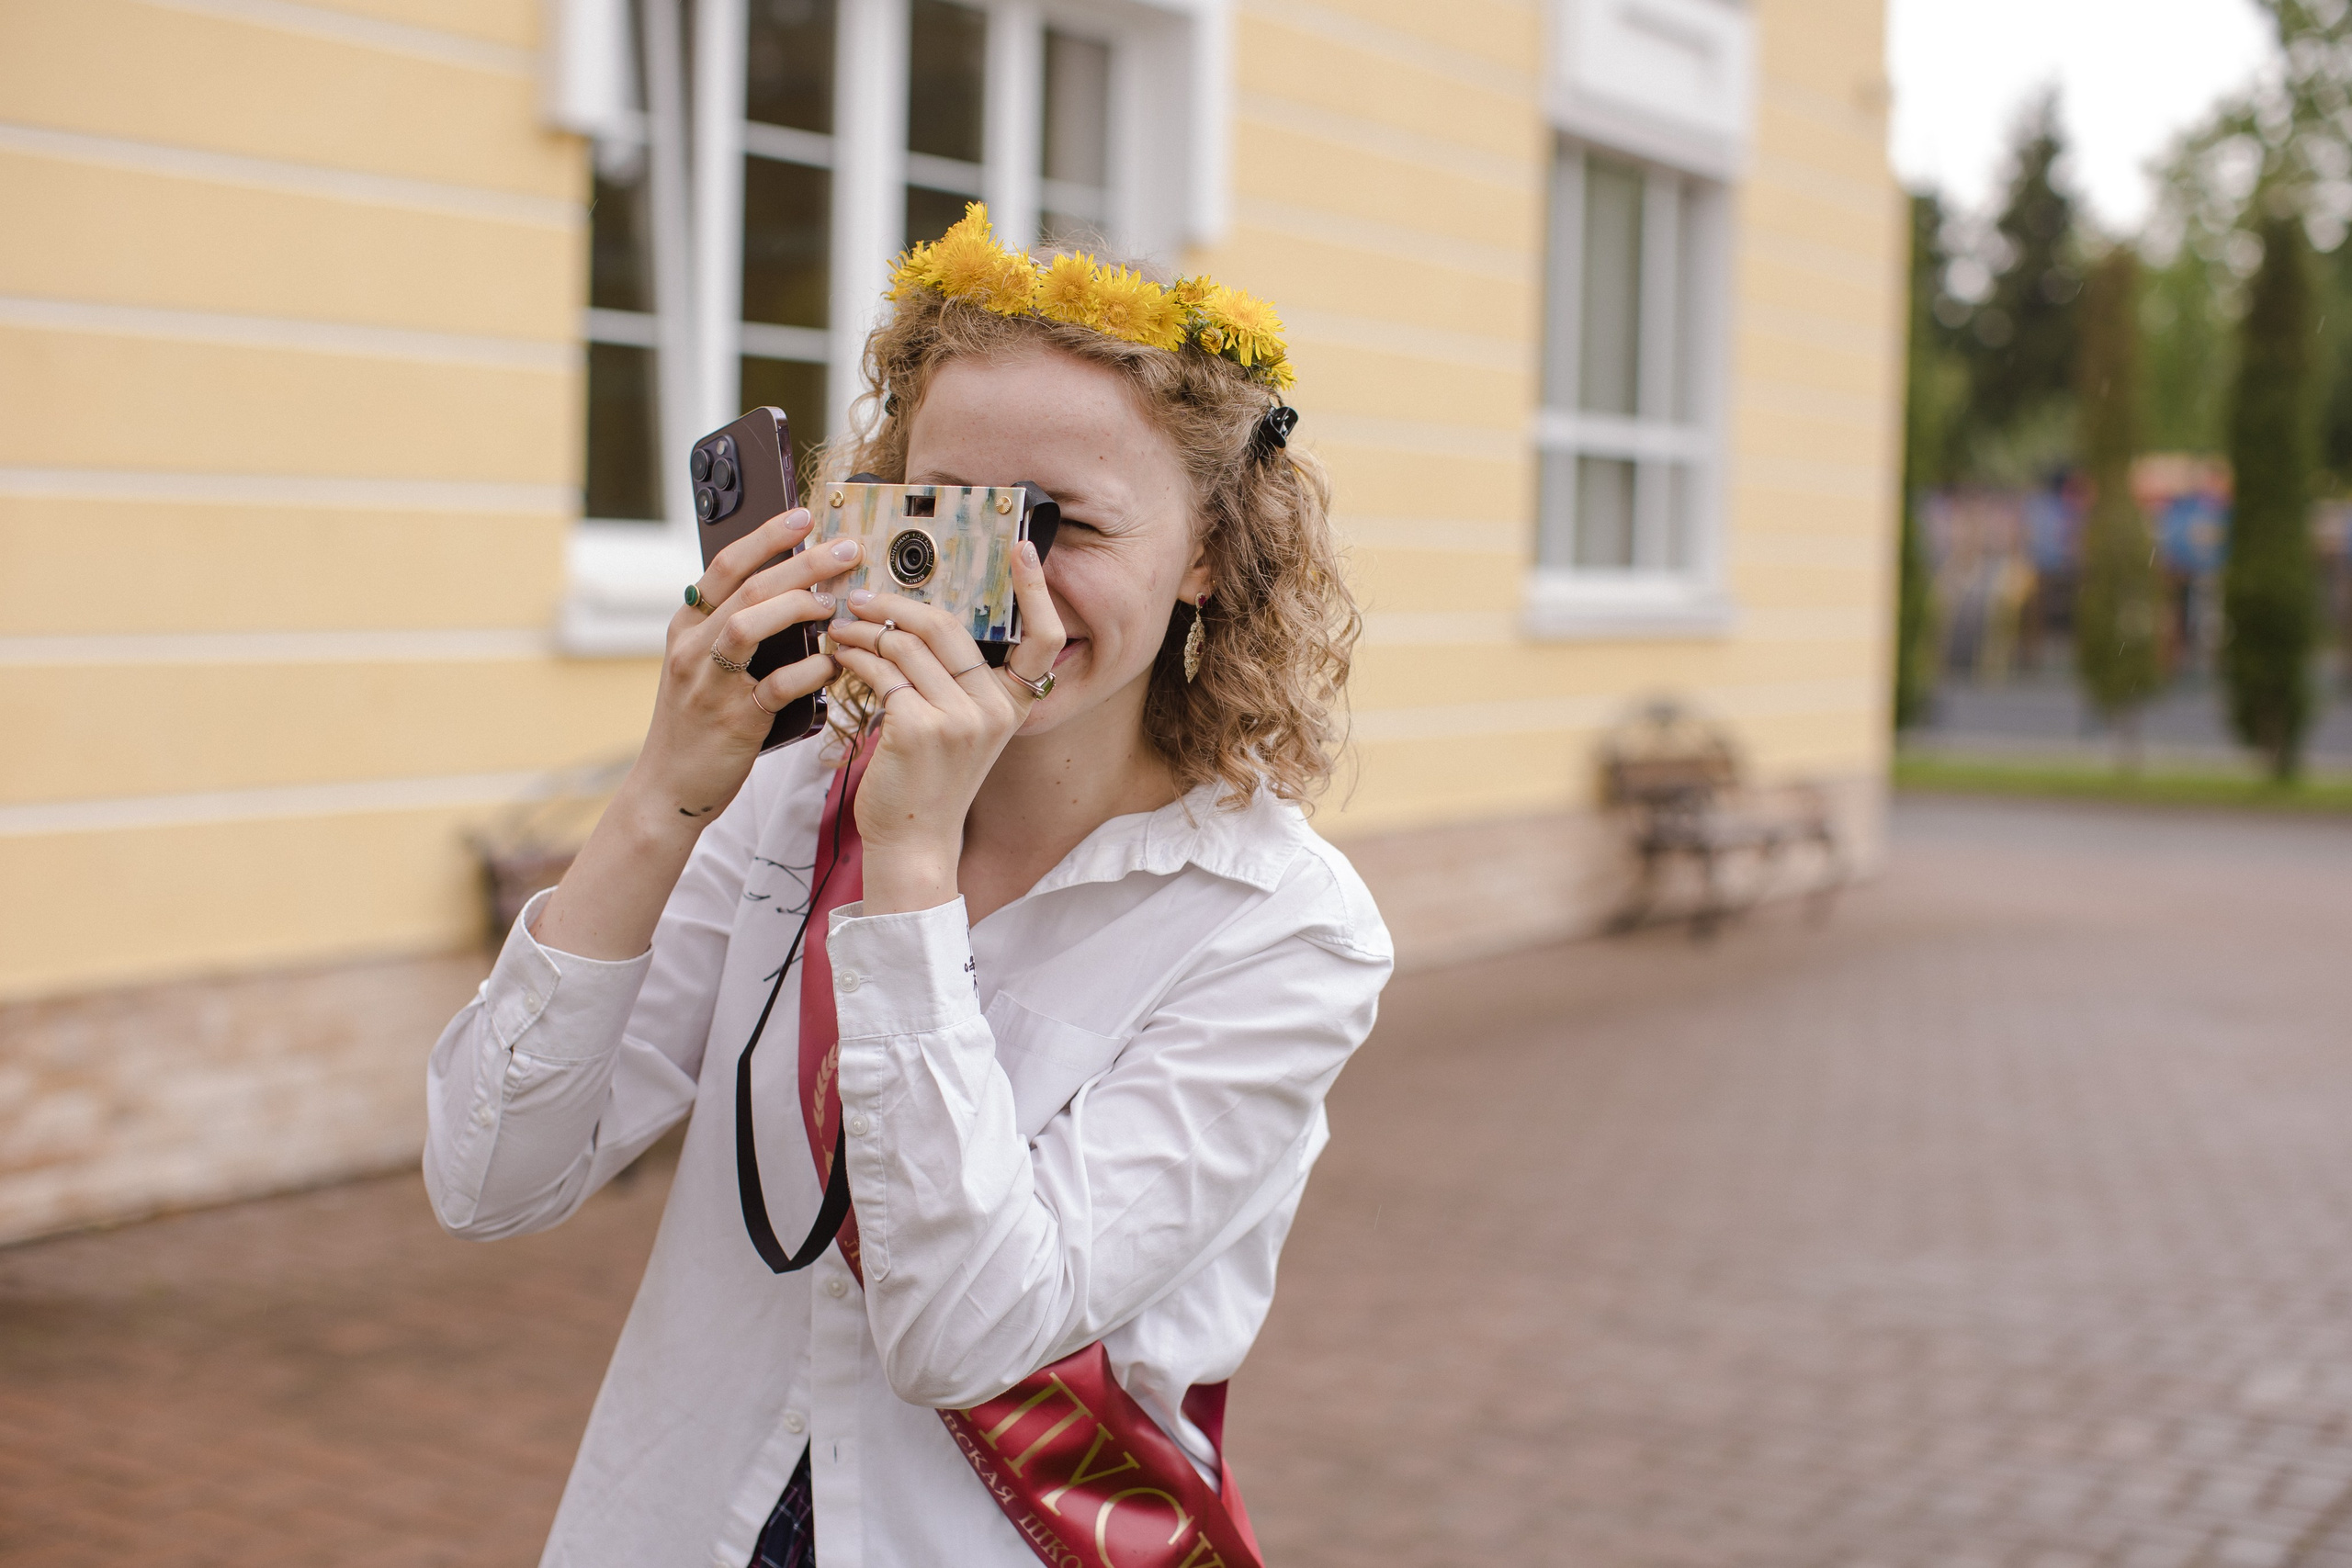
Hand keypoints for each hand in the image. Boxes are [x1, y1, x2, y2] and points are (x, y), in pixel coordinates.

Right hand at [629, 508, 859, 830]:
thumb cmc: (697, 724)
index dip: (766, 536)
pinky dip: (809, 671)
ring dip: (797, 606)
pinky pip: (775, 685)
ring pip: (749, 624)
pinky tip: (832, 664)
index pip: (725, 565)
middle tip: (845, 550)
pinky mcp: (733, 720)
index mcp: (687, 627)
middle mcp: (692, 647)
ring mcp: (708, 683)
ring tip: (833, 604)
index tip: (804, 517)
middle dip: (800, 562)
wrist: (669, 788)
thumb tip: (796, 592)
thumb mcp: (704, 667)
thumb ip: (738, 631)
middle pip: (747, 586)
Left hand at [823, 539, 1065, 913]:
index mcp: (1013, 705)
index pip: (1045, 639)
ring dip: (864, 630)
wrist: (913, 840)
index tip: (1023, 547)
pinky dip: (853, 657)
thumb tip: (912, 620)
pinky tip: (838, 656)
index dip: (1037, 590)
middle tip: (862, 597)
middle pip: (948, 627)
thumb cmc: (929, 781)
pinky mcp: (919, 727)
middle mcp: (994, 708)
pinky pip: (881, 671)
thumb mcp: (962, 729)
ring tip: (839, 628)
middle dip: (897, 604)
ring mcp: (960, 718)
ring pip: (905, 645)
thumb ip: (954, 680)